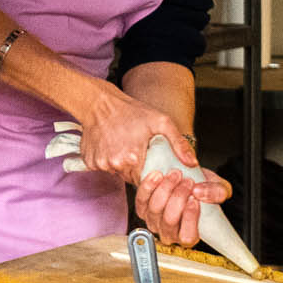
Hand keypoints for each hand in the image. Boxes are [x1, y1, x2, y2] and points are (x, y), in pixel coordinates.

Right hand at [75, 85, 197, 180]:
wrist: (98, 103)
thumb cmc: (130, 111)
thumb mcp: (161, 121)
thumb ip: (179, 143)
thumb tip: (192, 163)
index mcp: (133, 158)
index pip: (147, 180)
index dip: (151, 173)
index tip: (150, 160)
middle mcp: (115, 164)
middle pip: (131, 177)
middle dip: (136, 167)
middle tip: (137, 148)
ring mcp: (101, 163)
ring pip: (117, 173)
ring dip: (122, 164)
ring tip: (124, 144)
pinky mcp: (90, 162)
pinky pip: (103, 167)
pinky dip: (108, 160)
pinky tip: (110, 145)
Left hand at [136, 163, 231, 246]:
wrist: (183, 177)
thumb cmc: (200, 188)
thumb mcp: (218, 188)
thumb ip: (218, 191)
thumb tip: (200, 192)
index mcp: (190, 234)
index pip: (187, 237)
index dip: (190, 218)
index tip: (194, 199)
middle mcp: (170, 232)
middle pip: (170, 220)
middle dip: (179, 197)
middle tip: (188, 181)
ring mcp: (154, 222)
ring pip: (155, 209)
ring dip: (166, 188)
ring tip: (176, 174)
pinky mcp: (142, 209)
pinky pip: (141, 200)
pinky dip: (149, 186)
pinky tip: (158, 175)